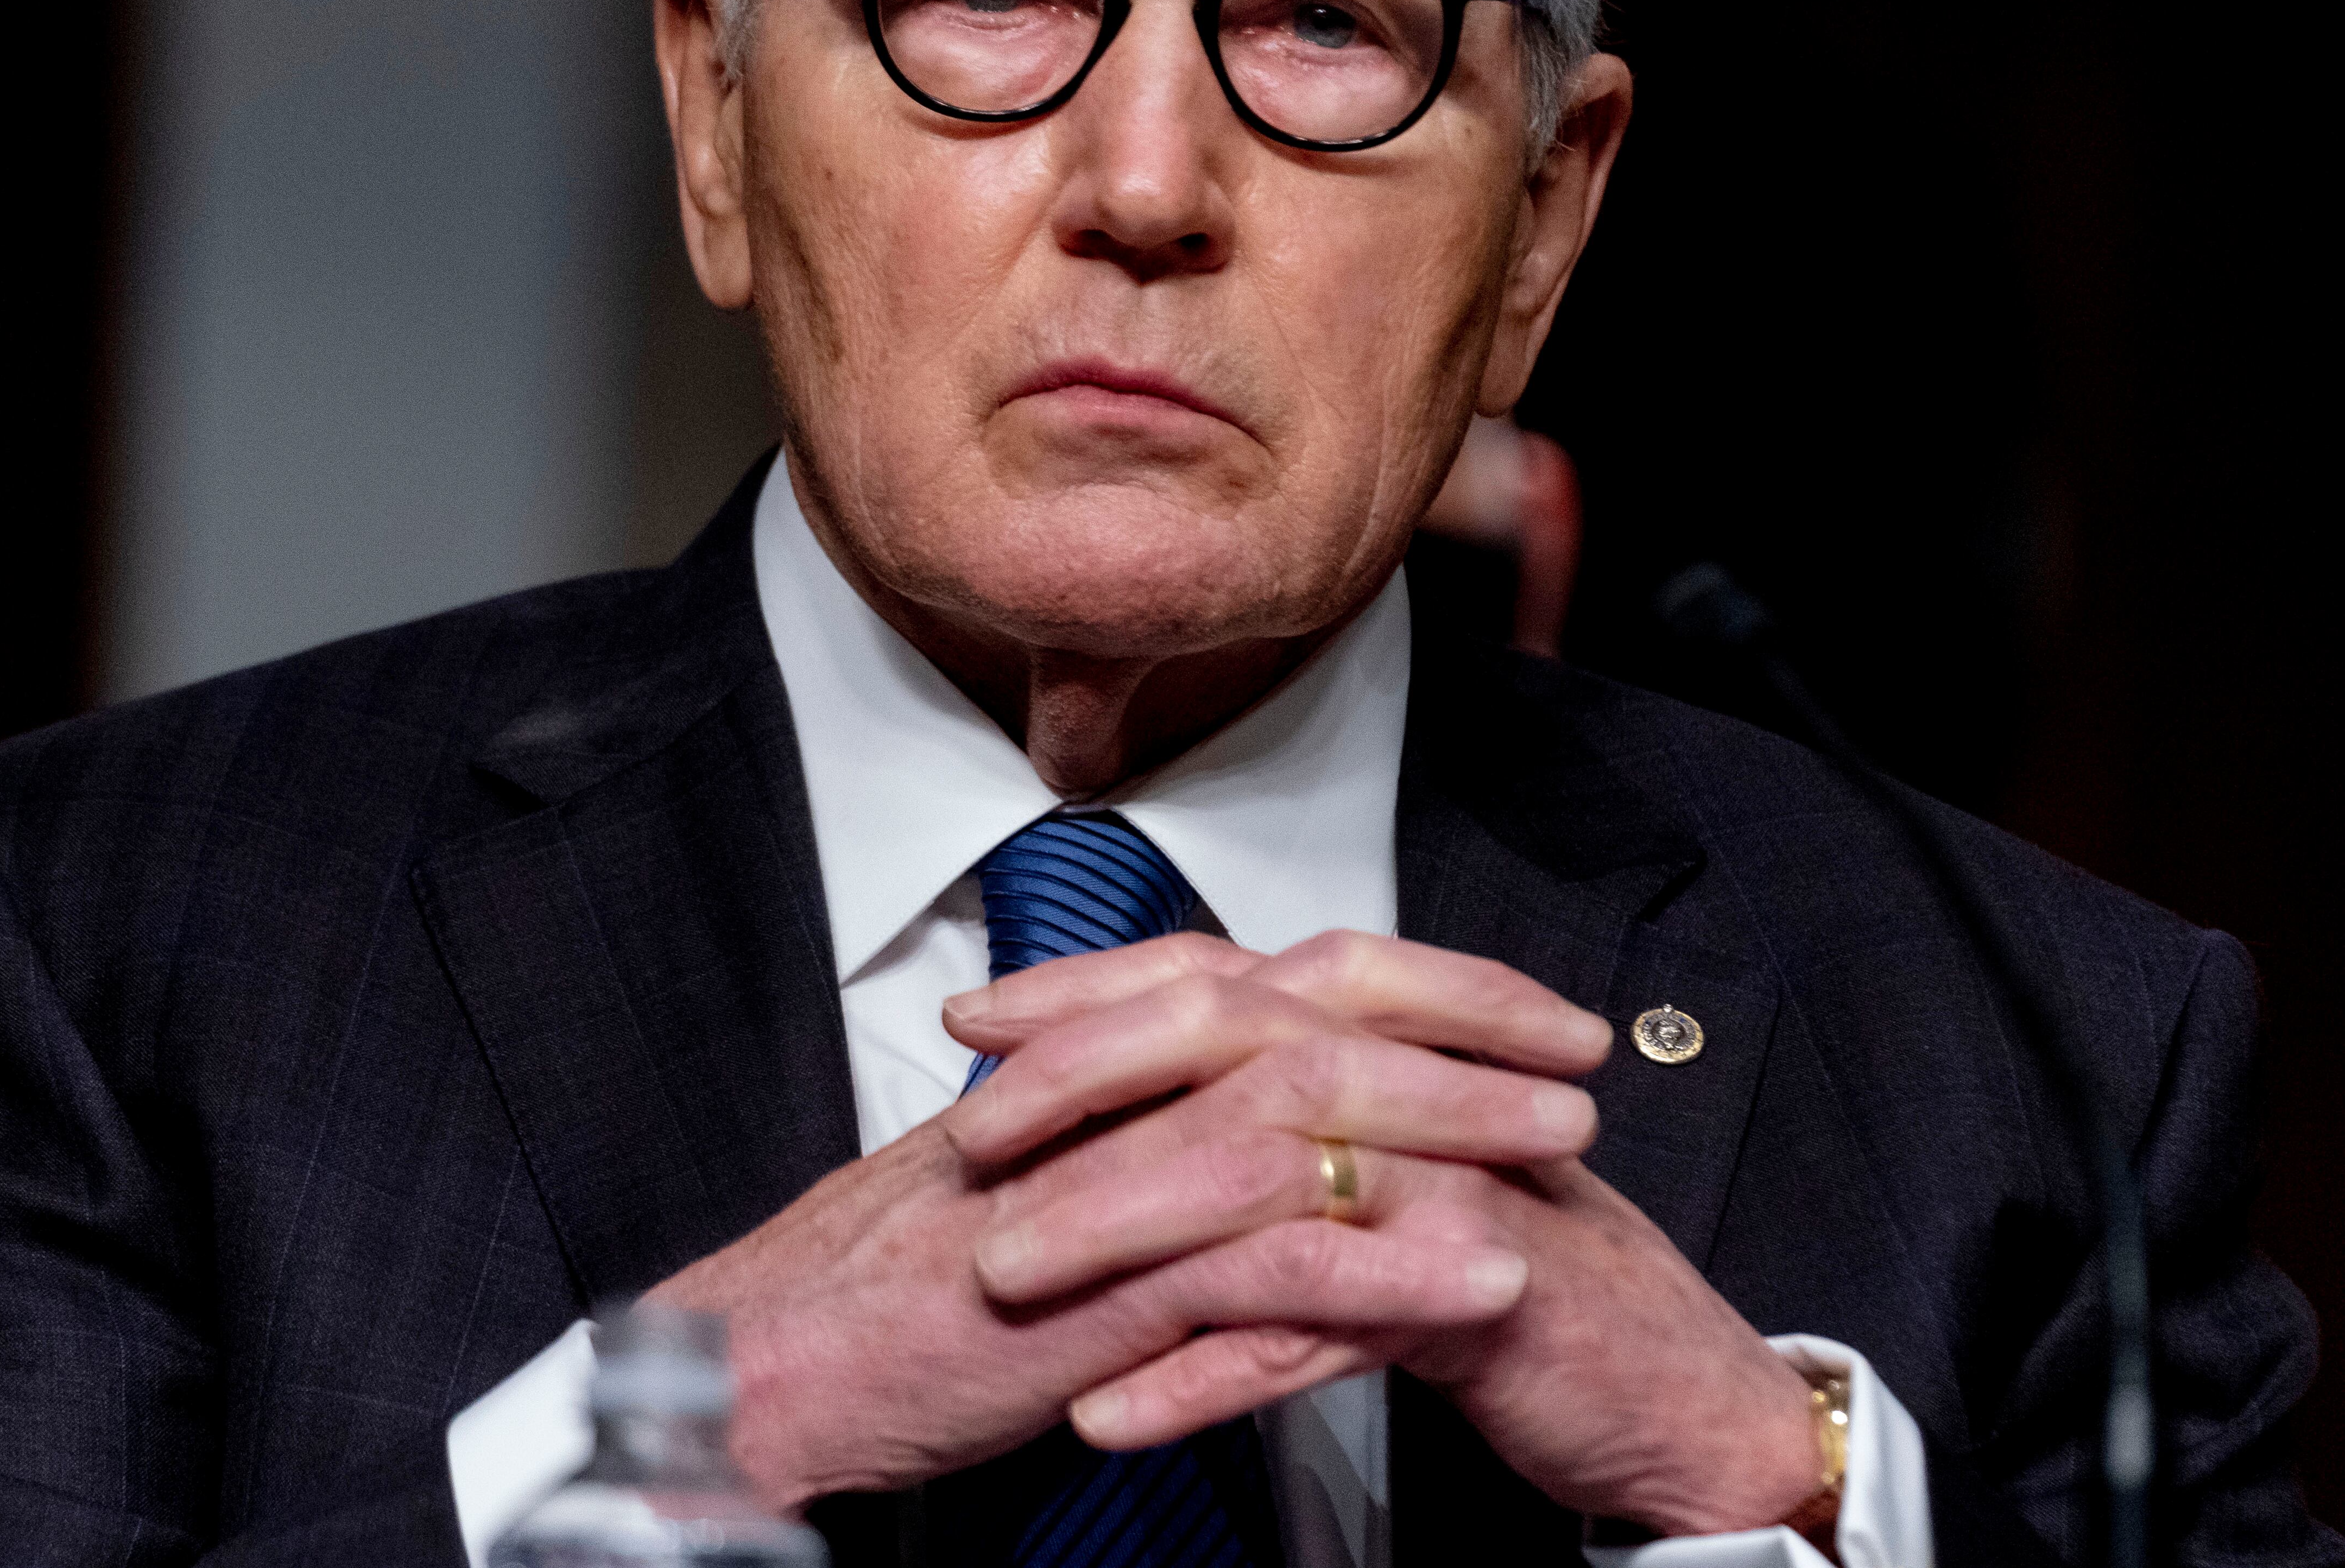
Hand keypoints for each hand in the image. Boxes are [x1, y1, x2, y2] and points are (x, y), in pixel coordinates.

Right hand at [645, 934, 1543, 1512]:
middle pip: (1310, 1016)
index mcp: (1097, 1067)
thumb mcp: (1029, 1186)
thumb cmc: (891, 1290)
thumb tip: (1225, 1122)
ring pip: (1305, 1121)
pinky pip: (1266, 1267)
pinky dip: (1384, 1269)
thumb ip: (1124, 1140)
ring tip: (1563, 1144)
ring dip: (1452, 1128)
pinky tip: (1482, 1276)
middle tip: (1573, 1048)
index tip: (1507, 1003)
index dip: (1404, 979)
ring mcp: (1104, 1188)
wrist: (771, 1366)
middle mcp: (1107, 1099)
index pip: (1273, 978)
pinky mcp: (1100, 1294)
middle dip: (1458, 1025)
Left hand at [946, 931, 1827, 1537]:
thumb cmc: (1500, 1277)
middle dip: (1085, 1082)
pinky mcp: (1475, 1286)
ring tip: (1001, 1277)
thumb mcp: (1375, 1177)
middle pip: (1227, 1043)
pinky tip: (1110, 1410)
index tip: (974, 1023)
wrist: (1663, 1384)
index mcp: (1376, 1048)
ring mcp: (1446, 1177)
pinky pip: (1317, 1323)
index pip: (1212, 978)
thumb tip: (1125, 1098)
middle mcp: (1410, 1086)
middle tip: (969, 1136)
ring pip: (1259, 1174)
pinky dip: (1205, 1375)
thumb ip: (1270, 1121)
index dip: (1087, 992)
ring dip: (1116, 1228)